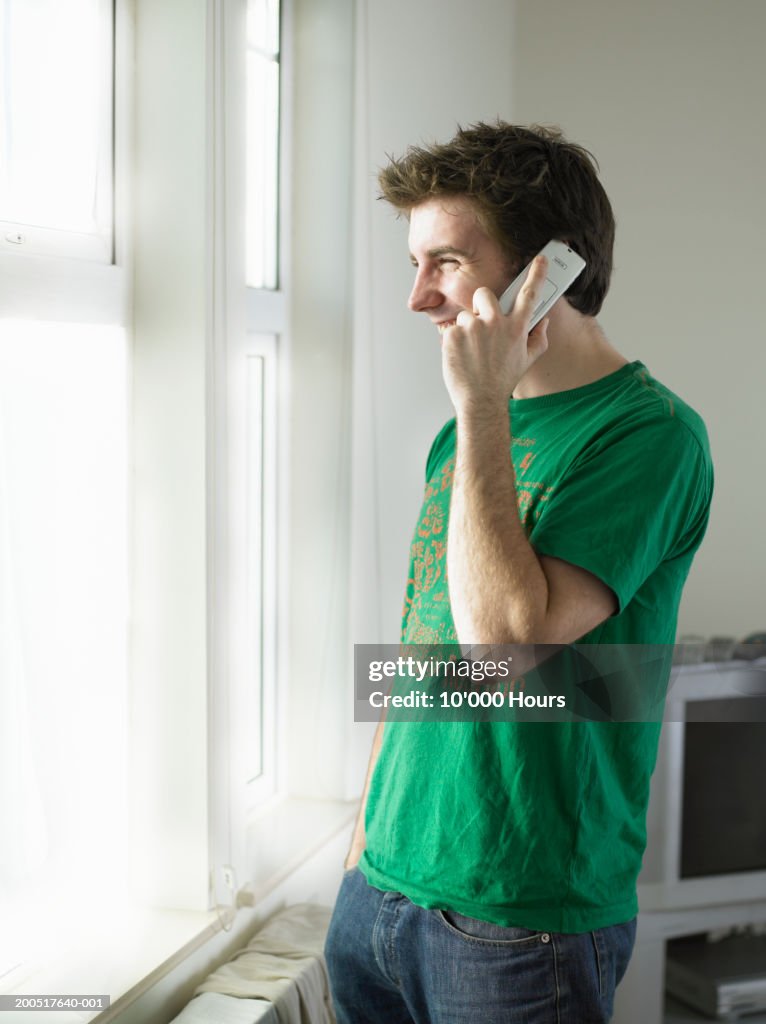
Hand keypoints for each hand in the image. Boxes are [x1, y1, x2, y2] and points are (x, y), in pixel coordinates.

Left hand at [441, 254, 550, 415]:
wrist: (480, 400)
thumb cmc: (502, 381)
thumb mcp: (527, 361)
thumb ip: (538, 338)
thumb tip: (542, 321)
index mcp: (516, 328)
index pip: (529, 295)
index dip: (536, 275)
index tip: (540, 260)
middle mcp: (495, 324)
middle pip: (484, 294)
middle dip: (480, 304)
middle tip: (481, 324)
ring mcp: (472, 328)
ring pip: (465, 316)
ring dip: (467, 330)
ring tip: (472, 352)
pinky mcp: (453, 335)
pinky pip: (451, 330)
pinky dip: (453, 342)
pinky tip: (461, 357)